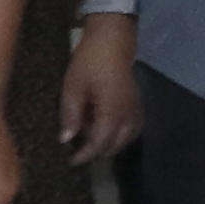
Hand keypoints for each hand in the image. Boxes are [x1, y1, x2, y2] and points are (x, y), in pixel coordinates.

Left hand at [58, 13, 146, 162]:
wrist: (112, 42)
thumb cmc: (89, 62)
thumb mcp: (73, 88)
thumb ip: (70, 115)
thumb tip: (66, 140)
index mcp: (112, 111)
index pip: (100, 142)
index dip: (85, 155)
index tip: (71, 161)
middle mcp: (128, 114)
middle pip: (116, 144)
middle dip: (98, 151)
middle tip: (79, 152)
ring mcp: (136, 109)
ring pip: (127, 138)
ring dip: (110, 143)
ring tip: (92, 140)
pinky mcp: (138, 103)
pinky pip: (133, 127)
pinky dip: (121, 134)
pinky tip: (109, 130)